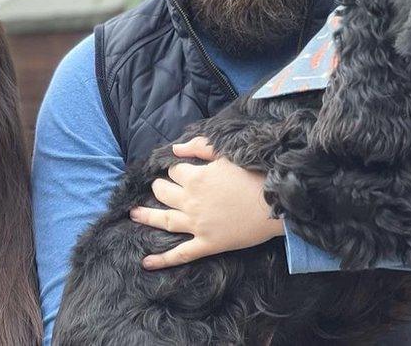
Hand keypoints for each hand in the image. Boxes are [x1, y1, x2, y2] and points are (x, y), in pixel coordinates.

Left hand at [129, 136, 282, 269]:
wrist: (277, 204)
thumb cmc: (255, 176)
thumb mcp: (227, 154)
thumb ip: (199, 148)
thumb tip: (175, 148)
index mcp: (196, 178)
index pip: (174, 171)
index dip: (175, 169)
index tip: (179, 170)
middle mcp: (191, 201)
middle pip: (164, 193)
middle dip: (159, 188)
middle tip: (159, 188)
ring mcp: (197, 225)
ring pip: (165, 220)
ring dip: (147, 216)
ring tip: (133, 214)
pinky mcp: (207, 244)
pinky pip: (181, 254)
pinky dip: (162, 259)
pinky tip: (146, 262)